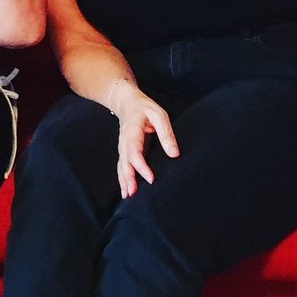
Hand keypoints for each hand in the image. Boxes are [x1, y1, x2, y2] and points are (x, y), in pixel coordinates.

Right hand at [108, 81, 178, 198]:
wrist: (126, 101)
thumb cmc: (144, 108)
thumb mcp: (159, 115)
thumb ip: (166, 134)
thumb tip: (174, 154)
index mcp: (133, 130)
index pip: (134, 151)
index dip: (141, 166)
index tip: (150, 179)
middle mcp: (125, 140)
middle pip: (124, 161)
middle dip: (128, 177)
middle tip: (133, 193)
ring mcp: (123, 145)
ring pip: (121, 165)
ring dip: (124, 180)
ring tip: (128, 196)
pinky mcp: (124, 150)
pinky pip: (122, 165)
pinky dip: (122, 178)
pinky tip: (125, 191)